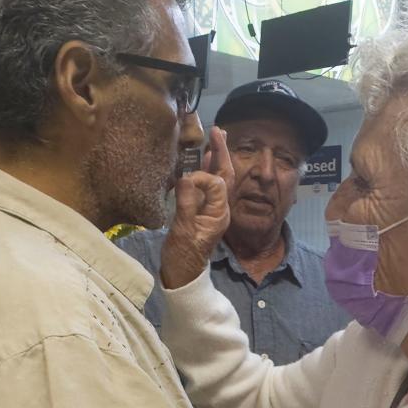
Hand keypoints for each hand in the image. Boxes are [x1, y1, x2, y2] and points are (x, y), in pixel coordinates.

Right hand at [160, 126, 231, 289]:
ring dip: (215, 159)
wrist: (182, 275)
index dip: (202, 175)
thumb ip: (186, 202)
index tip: (185, 179)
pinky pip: (208, 188)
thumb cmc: (183, 256)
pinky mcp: (202, 213)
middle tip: (218, 131)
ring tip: (213, 139)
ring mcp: (211, 211)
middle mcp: (219, 210)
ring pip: (218, 180)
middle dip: (221, 153)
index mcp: (219, 214)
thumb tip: (186, 177)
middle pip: (225, 176)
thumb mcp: (183, 229)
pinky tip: (202, 161)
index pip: (216, 183)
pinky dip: (205, 172)